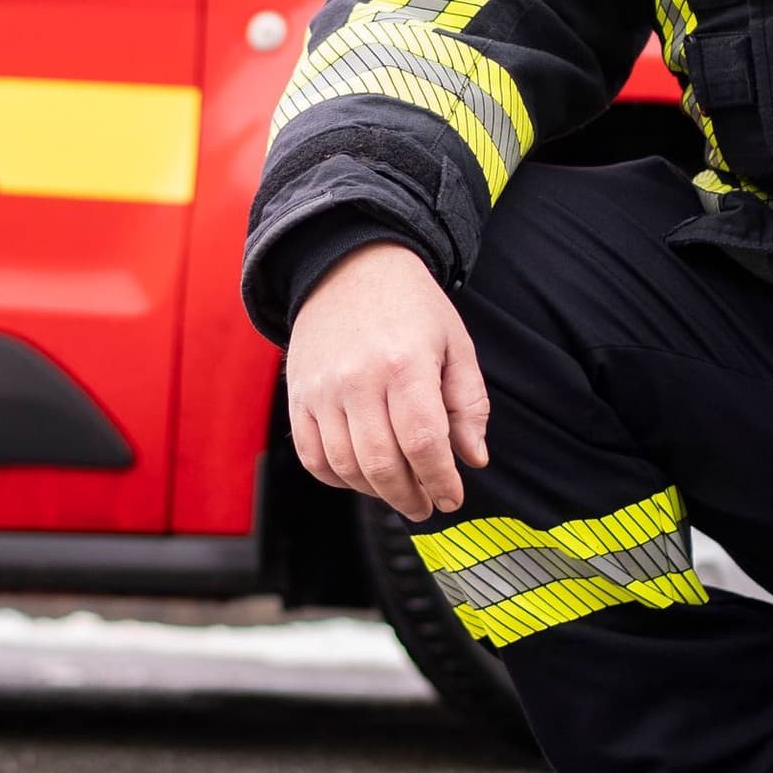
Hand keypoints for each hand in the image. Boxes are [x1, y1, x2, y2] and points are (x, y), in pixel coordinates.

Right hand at [286, 243, 490, 521]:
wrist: (349, 266)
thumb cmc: (411, 306)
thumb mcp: (455, 344)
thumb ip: (469, 404)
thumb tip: (473, 458)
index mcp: (405, 364)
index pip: (424, 443)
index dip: (441, 481)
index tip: (452, 497)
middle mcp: (359, 379)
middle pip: (382, 463)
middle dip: (409, 497)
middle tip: (426, 506)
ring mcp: (322, 389)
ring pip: (346, 466)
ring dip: (375, 491)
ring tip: (397, 490)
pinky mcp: (298, 396)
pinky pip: (312, 456)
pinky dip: (337, 478)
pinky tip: (360, 476)